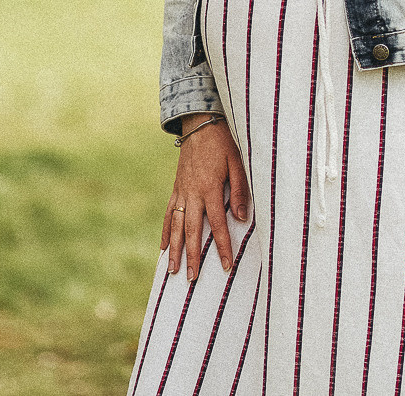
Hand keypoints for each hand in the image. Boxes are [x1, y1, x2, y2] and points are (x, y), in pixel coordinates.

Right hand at [161, 116, 249, 280]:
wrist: (200, 124)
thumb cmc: (223, 142)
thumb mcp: (237, 162)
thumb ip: (238, 190)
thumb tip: (240, 217)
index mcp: (210, 188)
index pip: (218, 224)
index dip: (223, 246)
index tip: (225, 266)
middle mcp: (193, 193)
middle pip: (193, 231)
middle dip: (193, 256)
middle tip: (192, 279)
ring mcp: (182, 192)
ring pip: (177, 226)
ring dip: (175, 249)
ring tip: (173, 271)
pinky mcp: (176, 188)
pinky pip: (169, 213)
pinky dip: (166, 231)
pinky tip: (163, 247)